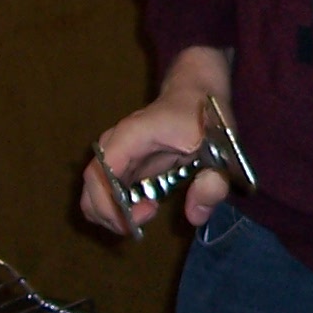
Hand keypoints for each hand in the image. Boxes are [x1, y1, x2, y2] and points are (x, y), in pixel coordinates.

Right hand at [79, 47, 234, 234]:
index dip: (111, 205)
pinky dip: (119, 208)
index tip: (143, 217)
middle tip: (148, 215)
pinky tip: (147, 205)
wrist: (196, 95)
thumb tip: (195, 216)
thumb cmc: (204, 117)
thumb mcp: (220, 148)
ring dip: (114, 213)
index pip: (100, 175)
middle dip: (112, 214)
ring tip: (148, 211)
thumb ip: (213, 181)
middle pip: (91, 189)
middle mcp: (113, 144)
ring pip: (93, 194)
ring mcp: (113, 154)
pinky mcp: (120, 165)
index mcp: (130, 136)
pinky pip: (106, 193)